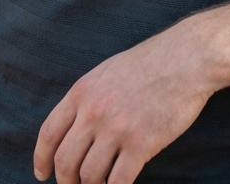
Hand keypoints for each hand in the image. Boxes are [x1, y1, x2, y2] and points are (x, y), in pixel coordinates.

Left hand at [33, 18, 213, 183]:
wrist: (187, 58)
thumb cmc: (152, 63)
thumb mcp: (108, 71)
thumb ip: (88, 97)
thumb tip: (74, 126)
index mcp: (82, 91)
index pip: (49, 134)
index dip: (42, 159)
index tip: (42, 174)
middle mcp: (94, 111)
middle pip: (65, 162)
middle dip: (66, 182)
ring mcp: (117, 128)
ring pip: (89, 177)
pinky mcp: (141, 144)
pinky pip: (118, 182)